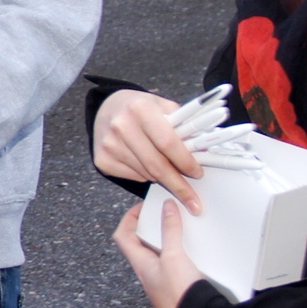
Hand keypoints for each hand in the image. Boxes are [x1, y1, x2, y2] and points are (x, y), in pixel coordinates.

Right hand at [92, 89, 203, 213]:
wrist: (107, 108)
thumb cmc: (142, 109)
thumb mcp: (164, 107)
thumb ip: (183, 128)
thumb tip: (204, 154)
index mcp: (141, 109)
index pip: (168, 143)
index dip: (185, 161)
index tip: (198, 173)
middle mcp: (122, 126)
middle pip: (157, 165)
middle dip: (178, 184)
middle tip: (192, 200)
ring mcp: (110, 145)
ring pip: (147, 174)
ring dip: (163, 178)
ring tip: (169, 172)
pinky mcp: (103, 160)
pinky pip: (134, 177)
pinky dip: (146, 176)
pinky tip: (146, 164)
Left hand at [113, 202, 204, 307]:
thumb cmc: (179, 296)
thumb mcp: (174, 257)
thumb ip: (170, 231)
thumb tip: (166, 208)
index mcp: (141, 264)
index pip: (123, 236)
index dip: (129, 218)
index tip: (143, 206)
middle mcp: (148, 272)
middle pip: (140, 243)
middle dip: (150, 226)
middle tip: (164, 213)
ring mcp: (162, 279)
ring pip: (158, 252)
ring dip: (167, 238)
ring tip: (180, 227)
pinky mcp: (177, 285)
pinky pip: (173, 263)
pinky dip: (180, 251)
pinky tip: (193, 249)